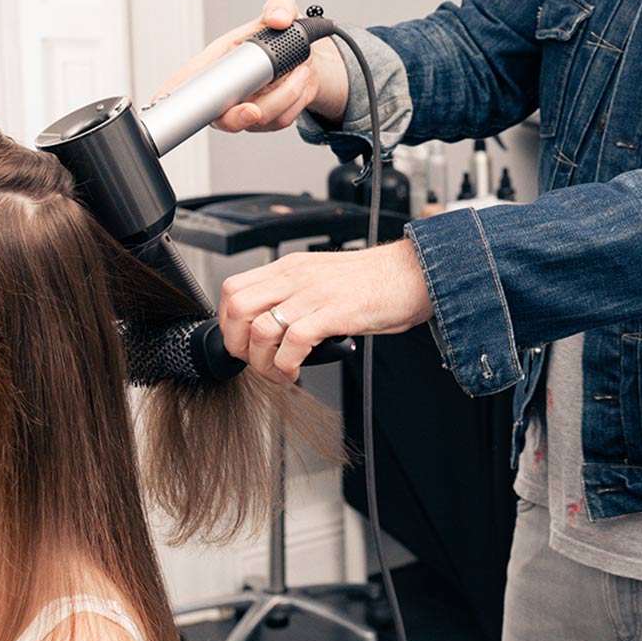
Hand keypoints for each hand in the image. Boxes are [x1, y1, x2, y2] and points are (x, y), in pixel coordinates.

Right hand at [154, 0, 349, 131]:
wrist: (308, 57)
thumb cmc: (282, 34)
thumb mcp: (282, 8)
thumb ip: (280, 5)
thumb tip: (278, 18)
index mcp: (219, 59)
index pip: (189, 77)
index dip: (173, 91)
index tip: (162, 100)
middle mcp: (227, 88)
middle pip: (219, 116)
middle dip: (236, 117)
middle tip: (253, 109)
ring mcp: (244, 107)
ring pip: (257, 119)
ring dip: (284, 98)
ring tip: (299, 72)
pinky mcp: (265, 120)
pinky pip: (278, 121)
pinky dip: (295, 103)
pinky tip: (300, 83)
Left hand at [218, 240, 434, 383]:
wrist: (414, 274)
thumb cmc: (372, 282)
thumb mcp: (320, 279)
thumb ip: (292, 296)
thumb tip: (268, 326)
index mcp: (288, 268)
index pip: (233, 289)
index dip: (227, 323)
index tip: (241, 343)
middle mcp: (295, 277)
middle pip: (237, 308)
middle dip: (237, 345)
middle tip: (254, 361)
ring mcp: (313, 294)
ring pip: (260, 328)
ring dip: (261, 362)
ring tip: (277, 372)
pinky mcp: (334, 312)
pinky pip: (293, 342)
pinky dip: (286, 366)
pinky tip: (295, 373)